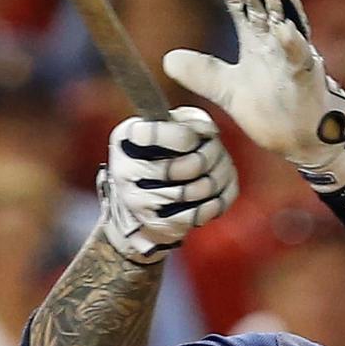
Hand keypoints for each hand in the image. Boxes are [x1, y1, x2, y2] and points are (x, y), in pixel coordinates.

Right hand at [95, 108, 237, 264]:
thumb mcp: (166, 125)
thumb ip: (187, 120)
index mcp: (125, 139)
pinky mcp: (159, 224)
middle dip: (213, 153)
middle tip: (214, 148)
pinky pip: (202, 213)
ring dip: (219, 175)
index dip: (187, 135)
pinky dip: (217, 200)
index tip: (195, 137)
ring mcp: (141, 202)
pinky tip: (215, 191)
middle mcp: (127, 171)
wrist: (139, 197)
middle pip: (192, 165)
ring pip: (201, 189)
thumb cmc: (158, 154)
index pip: (159, 136)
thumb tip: (209, 133)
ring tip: (218, 167)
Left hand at [161, 0, 344, 184]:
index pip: (239, 2)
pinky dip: (293, 42)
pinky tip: (283, 29)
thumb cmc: (269, 107)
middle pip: (262, 4)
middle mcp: (275, 40)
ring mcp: (293, 55)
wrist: (297, 138)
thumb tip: (168, 60)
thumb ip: (201, 72)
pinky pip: (300, 56)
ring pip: (287, 21)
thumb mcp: (226, 89)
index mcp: (255, 39)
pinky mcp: (305, 76)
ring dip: (278, 2)